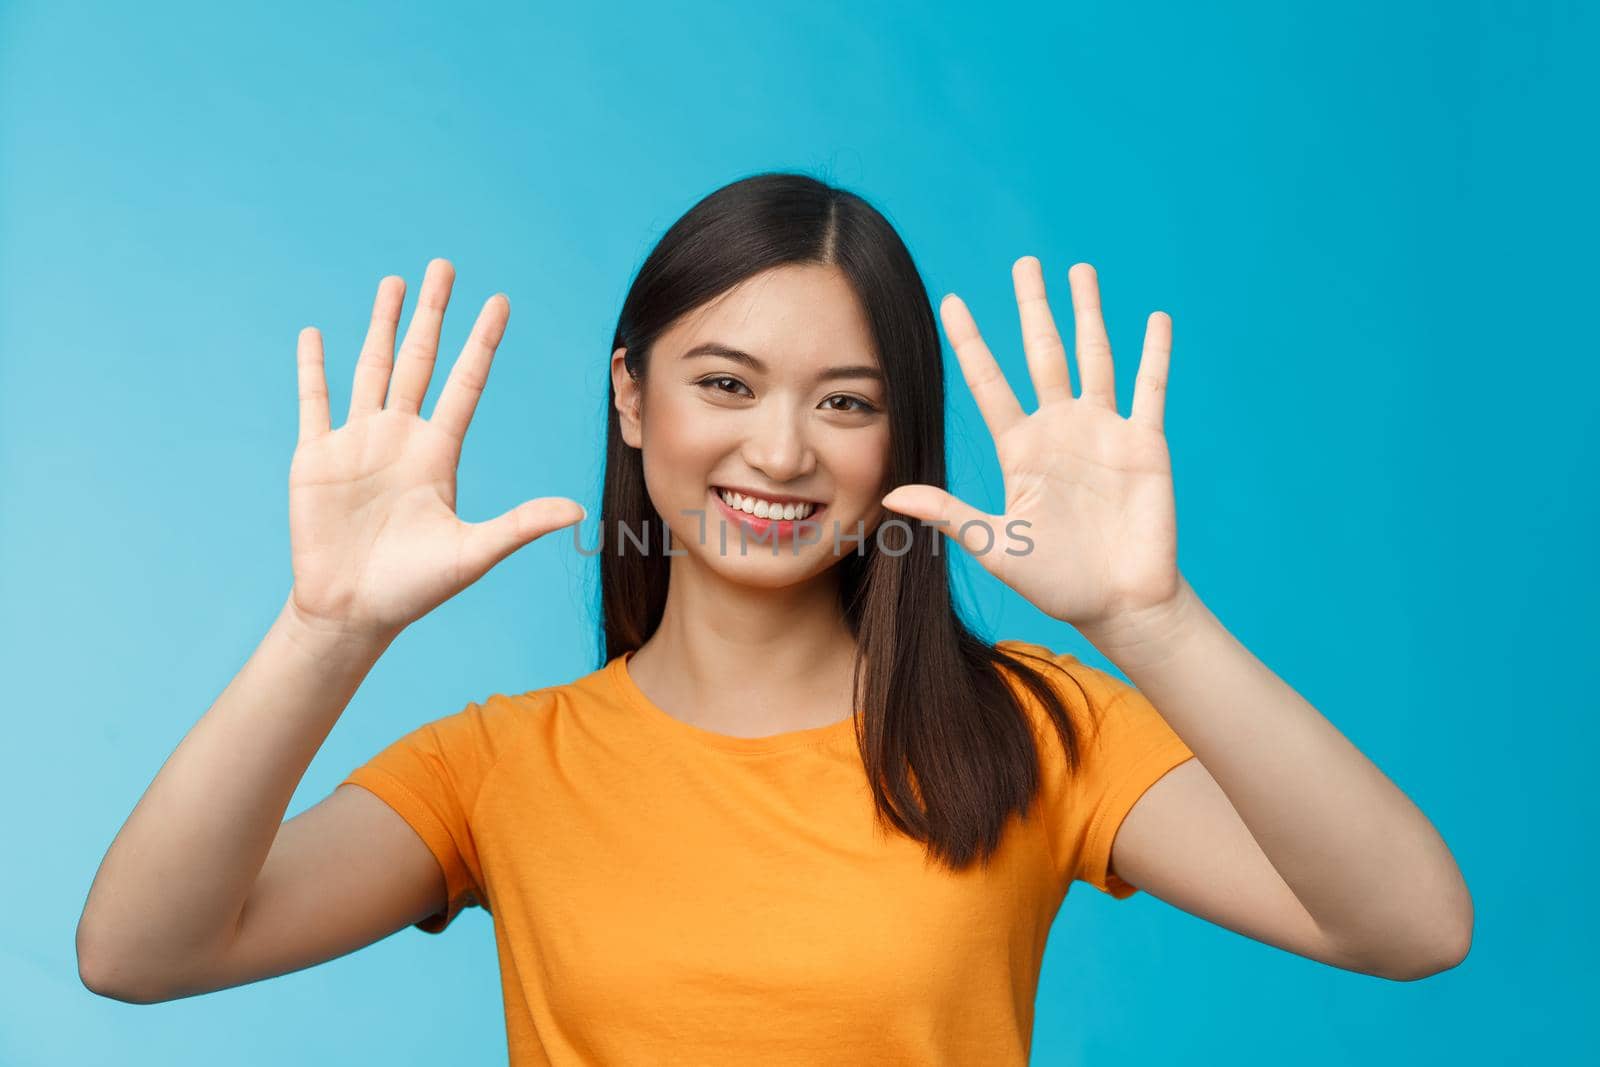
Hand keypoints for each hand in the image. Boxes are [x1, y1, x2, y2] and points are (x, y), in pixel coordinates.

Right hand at [287, 259, 584, 638]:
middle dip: (434, 314)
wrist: (352, 613)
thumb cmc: (414, 589)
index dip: (481, 342)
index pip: (465, 382)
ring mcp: (357, 443)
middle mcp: (401, 437)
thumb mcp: (473, 553)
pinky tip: (314, 334)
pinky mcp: (315, 458)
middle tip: (445, 265)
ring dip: (382, 325)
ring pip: (372, 368)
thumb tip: (578, 510)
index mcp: (439, 453)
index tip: (499, 302)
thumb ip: (521, 525)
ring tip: (395, 282)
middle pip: (421, 360)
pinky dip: (312, 368)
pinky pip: (314, 402)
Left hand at [880, 258, 1179, 631]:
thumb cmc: (1056, 583)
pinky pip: (1150, 388)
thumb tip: (891, 497)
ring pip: (1095, 356)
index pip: (989, 382)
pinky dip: (1154, 353)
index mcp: (1021, 448)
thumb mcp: (996, 545)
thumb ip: (950, 513)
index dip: (971, 342)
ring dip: (1089, 313)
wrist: (1119, 604)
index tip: (951, 301)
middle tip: (1026, 262)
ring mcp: (1103, 432)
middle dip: (1035, 307)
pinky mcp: (1145, 442)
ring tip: (1082, 269)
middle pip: (1044, 352)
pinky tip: (1156, 318)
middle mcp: (1059, 429)